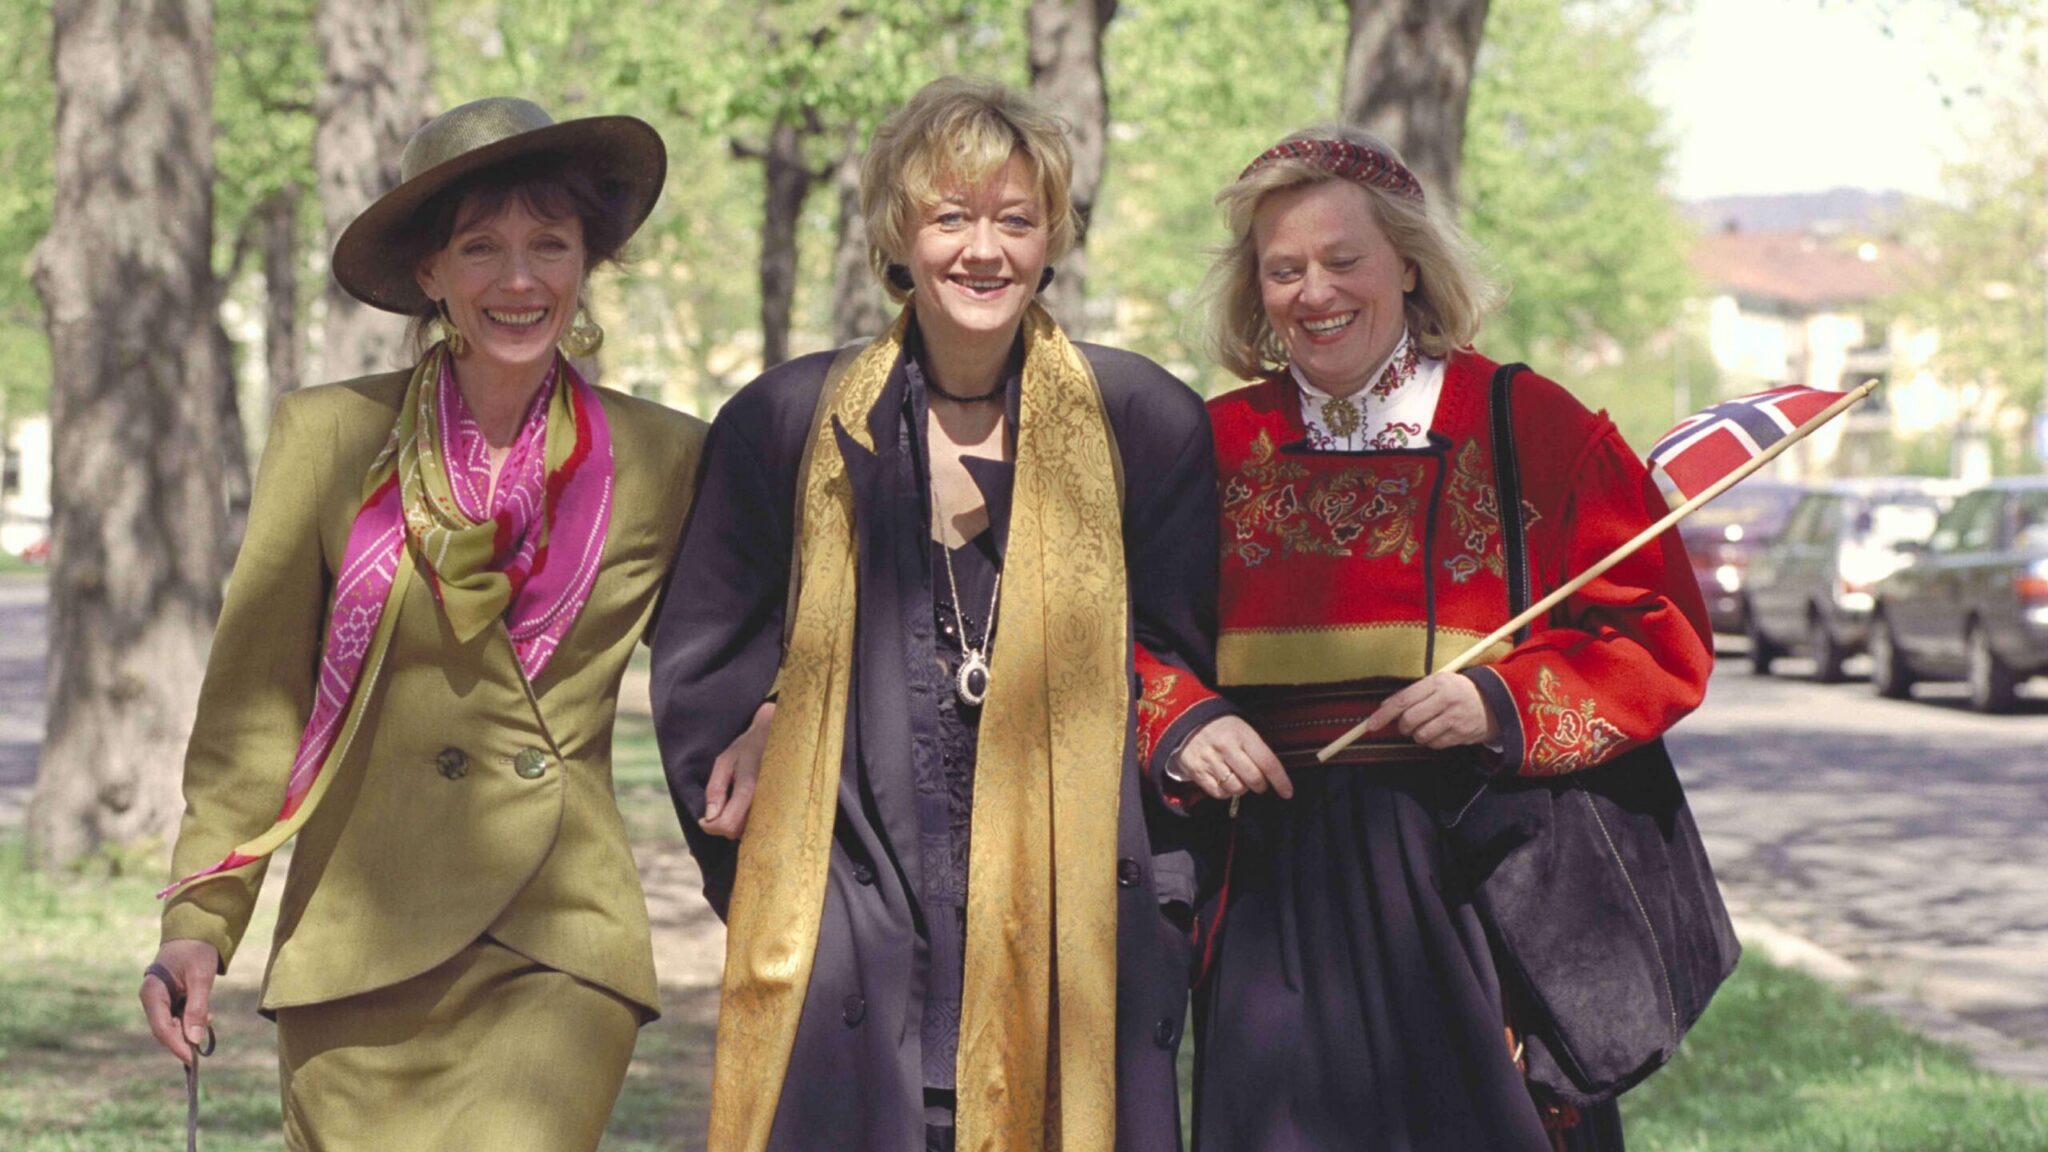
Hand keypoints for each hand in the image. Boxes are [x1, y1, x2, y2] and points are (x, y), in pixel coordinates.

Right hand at [140, 938, 219, 1066]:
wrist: (195, 931)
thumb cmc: (197, 951)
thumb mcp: (200, 979)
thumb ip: (196, 1008)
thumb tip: (195, 1039)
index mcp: (153, 993)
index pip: (162, 1028)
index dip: (176, 1045)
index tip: (192, 1059)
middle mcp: (152, 999)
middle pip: (165, 1029)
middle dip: (184, 1039)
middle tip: (203, 1047)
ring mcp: (159, 999)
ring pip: (172, 1025)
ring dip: (189, 1029)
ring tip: (208, 1019)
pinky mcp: (169, 998)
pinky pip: (177, 1016)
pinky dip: (191, 1019)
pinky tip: (206, 1015)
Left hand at [701, 701, 771, 838]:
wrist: (778, 736)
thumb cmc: (748, 748)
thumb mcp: (725, 762)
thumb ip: (716, 790)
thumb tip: (709, 818)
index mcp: (749, 788)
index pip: (727, 825)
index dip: (710, 826)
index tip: (703, 819)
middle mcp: (764, 801)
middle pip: (737, 832)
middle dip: (722, 825)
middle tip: (719, 807)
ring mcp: (775, 807)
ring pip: (748, 831)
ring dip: (735, 824)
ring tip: (733, 803)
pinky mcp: (780, 808)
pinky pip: (759, 826)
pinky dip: (746, 821)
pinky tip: (744, 806)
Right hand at [1171, 715, 1292, 801]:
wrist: (1184, 718)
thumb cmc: (1220, 725)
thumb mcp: (1242, 728)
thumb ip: (1256, 748)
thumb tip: (1270, 774)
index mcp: (1242, 735)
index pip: (1267, 762)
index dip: (1280, 780)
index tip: (1287, 792)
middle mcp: (1226, 748)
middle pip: (1253, 779)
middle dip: (1260, 785)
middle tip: (1259, 783)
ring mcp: (1210, 761)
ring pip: (1236, 788)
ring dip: (1241, 788)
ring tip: (1238, 778)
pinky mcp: (1197, 772)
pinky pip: (1218, 793)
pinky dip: (1225, 792)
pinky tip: (1224, 781)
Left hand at [1360, 671, 1500, 749]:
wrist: (1495, 701)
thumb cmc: (1458, 691)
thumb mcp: (1438, 682)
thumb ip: (1413, 693)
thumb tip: (1384, 708)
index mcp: (1437, 682)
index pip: (1403, 699)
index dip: (1384, 714)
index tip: (1371, 724)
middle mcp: (1446, 699)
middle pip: (1410, 720)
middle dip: (1402, 726)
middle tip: (1406, 724)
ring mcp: (1455, 718)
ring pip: (1420, 735)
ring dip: (1417, 734)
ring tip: (1426, 725)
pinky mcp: (1462, 734)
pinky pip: (1435, 744)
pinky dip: (1431, 741)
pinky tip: (1439, 731)